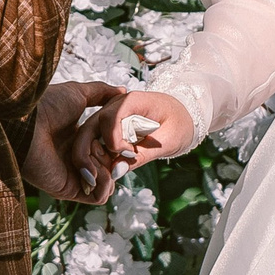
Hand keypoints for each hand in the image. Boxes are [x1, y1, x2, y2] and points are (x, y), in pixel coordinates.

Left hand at [24, 80, 124, 203]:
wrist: (26, 125)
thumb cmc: (47, 106)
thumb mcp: (78, 93)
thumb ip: (101, 92)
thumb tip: (122, 90)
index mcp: (78, 138)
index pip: (107, 148)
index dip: (118, 143)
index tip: (121, 135)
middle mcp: (76, 158)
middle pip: (110, 165)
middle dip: (114, 156)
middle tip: (106, 145)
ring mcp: (73, 175)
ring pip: (107, 182)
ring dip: (108, 169)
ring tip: (95, 154)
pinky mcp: (69, 190)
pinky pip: (98, 197)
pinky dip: (104, 185)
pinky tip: (94, 169)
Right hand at [73, 90, 194, 185]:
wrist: (185, 115)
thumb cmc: (180, 124)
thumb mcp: (168, 141)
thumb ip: (142, 156)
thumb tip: (115, 171)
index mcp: (133, 100)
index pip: (110, 118)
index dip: (113, 141)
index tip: (129, 155)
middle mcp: (117, 103)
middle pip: (92, 125)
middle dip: (91, 151)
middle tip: (103, 173)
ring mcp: (111, 112)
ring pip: (89, 133)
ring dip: (92, 155)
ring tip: (104, 174)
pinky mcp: (110, 124)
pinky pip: (96, 138)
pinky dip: (97, 155)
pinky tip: (106, 169)